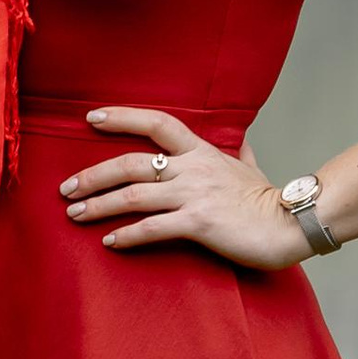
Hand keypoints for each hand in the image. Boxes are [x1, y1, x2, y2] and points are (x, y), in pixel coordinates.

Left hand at [58, 105, 309, 271]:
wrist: (292, 223)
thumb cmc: (269, 200)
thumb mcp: (253, 166)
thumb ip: (241, 151)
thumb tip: (244, 138)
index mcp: (202, 152)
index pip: (157, 122)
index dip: (122, 117)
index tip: (91, 118)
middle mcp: (193, 169)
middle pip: (131, 163)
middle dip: (92, 175)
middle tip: (66, 189)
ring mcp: (194, 195)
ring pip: (133, 196)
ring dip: (98, 205)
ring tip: (74, 214)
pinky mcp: (198, 223)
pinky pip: (152, 228)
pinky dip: (126, 235)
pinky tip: (109, 241)